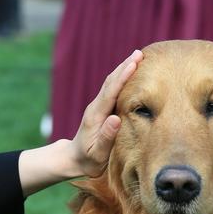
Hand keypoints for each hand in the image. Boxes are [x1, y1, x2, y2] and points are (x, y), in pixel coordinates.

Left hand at [71, 49, 142, 177]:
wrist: (73, 159)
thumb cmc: (87, 160)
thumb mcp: (97, 154)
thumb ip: (106, 137)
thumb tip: (116, 118)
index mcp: (96, 116)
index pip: (110, 92)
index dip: (122, 77)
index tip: (133, 63)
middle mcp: (95, 107)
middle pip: (110, 82)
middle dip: (124, 67)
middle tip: (139, 53)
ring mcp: (97, 106)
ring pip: (111, 83)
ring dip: (123, 69)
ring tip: (137, 56)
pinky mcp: (101, 108)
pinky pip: (112, 89)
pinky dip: (121, 78)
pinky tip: (130, 72)